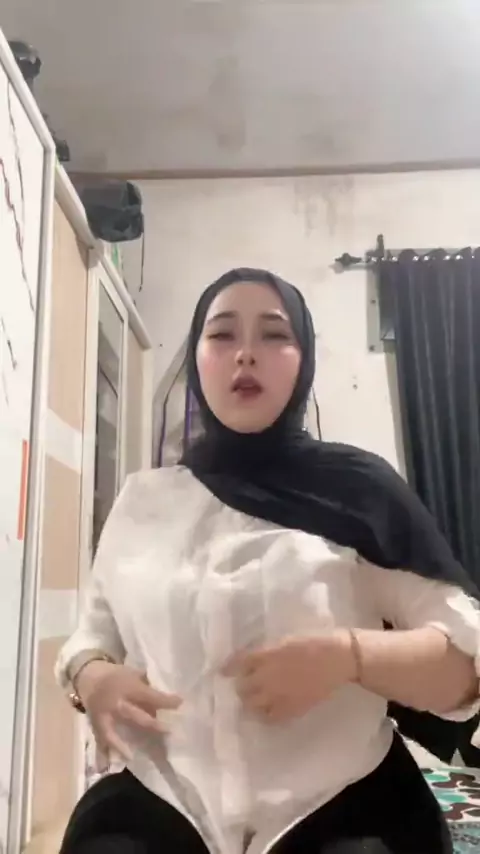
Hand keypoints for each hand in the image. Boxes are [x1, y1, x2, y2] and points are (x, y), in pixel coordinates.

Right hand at [77, 661, 180, 762]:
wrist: (89, 677)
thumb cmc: (117, 675)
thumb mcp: (134, 674)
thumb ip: (147, 687)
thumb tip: (166, 699)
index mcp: (128, 687)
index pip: (149, 695)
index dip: (165, 700)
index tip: (181, 704)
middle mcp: (116, 702)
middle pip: (134, 715)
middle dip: (152, 724)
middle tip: (169, 731)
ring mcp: (104, 716)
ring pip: (115, 731)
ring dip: (127, 743)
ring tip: (138, 756)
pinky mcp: (96, 726)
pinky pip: (101, 740)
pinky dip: (107, 752)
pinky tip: (115, 763)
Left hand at [223, 631, 355, 724]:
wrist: (339, 657)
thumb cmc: (314, 641)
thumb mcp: (285, 639)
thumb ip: (267, 651)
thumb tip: (253, 660)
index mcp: (266, 655)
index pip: (237, 664)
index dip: (228, 669)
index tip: (223, 672)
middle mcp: (267, 676)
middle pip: (242, 688)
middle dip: (242, 687)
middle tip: (246, 686)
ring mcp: (279, 694)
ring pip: (252, 705)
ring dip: (251, 702)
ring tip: (256, 700)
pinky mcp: (292, 708)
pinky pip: (271, 718)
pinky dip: (267, 716)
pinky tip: (270, 711)